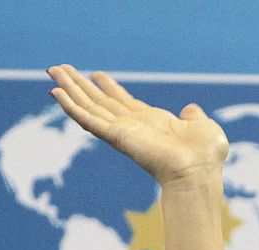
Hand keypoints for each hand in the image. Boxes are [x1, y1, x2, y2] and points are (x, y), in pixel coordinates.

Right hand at [47, 65, 227, 187]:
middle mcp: (133, 126)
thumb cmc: (206, 157)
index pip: (123, 102)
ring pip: (89, 106)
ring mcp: (122, 131)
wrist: (199, 172)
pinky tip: (55, 93)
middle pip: (99, 101)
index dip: (108, 87)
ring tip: (52, 71)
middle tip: (60, 67)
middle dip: (80, 84)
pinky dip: (71, 107)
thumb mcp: (203, 127)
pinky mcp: (116, 136)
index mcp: (152, 122)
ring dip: (69, 89)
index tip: (94, 74)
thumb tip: (191, 110)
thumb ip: (194, 117)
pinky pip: (88, 119)